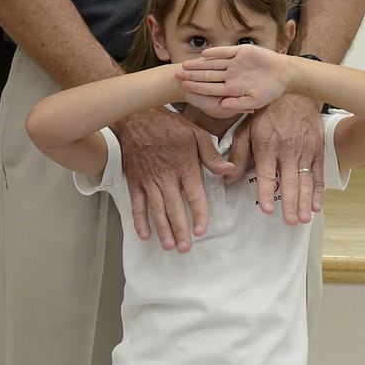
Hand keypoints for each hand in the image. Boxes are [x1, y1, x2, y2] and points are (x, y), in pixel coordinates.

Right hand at [111, 107, 233, 251]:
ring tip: (170, 246)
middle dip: (180, 230)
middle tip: (186, 248)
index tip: (202, 229)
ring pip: (156, 210)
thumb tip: (229, 169)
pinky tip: (145, 234)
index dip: (199, 215)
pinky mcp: (135, 181)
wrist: (137, 116)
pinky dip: (139, 220)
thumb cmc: (170, 126)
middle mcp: (166, 176)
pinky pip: (136, 204)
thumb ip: (212, 155)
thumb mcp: (196, 134)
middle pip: (174, 208)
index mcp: (185, 166)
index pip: (194, 196)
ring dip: (163, 230)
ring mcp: (149, 180)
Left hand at [177, 45, 288, 112]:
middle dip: (192, 75)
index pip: (210, 88)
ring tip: (185, 64)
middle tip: (176, 74)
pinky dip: (216, 53)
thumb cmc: (271, 91)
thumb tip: (222, 105)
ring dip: (199, 64)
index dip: (197, 87)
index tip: (184, 87)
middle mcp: (230, 75)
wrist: (284, 74)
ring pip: (213, 63)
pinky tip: (204, 54)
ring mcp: (234, 63)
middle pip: (208, 75)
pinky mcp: (241, 52)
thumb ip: (239, 104)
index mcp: (232, 88)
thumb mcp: (255, 101)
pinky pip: (226, 52)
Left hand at [225, 95, 323, 224]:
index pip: (267, 174)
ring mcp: (304, 151)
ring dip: (305, 201)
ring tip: (303, 218)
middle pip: (289, 181)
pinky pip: (319, 174)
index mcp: (267, 145)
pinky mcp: (317, 151)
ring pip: (306, 180)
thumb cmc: (267, 114)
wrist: (295, 95)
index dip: (267, 192)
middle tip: (289, 220)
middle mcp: (287, 150)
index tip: (267, 208)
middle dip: (290, 202)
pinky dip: (319, 191)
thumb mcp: (246, 130)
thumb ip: (238, 154)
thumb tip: (228, 178)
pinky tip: (316, 205)